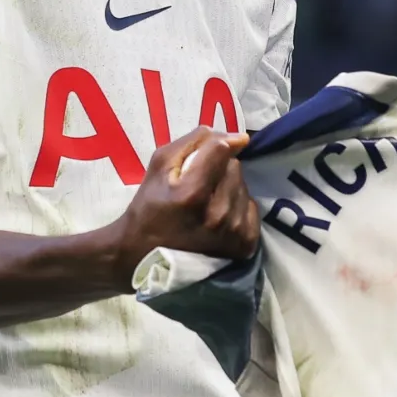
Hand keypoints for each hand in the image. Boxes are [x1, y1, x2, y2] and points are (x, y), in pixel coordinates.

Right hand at [111, 126, 259, 284]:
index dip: (212, 148)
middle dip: (218, 170)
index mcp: (192, 194)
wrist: (145, 258)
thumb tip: (237, 137)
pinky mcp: (244, 246)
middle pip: (234, 167)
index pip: (221, 149)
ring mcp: (233, 233)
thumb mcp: (159, 166)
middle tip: (198, 187)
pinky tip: (218, 218)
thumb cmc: (149, 208)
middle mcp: (217, 215)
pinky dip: (237, 208)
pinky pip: (251, 208)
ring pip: (243, 186)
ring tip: (207, 204)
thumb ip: (194, 143)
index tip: (202, 157)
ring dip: (228, 189)